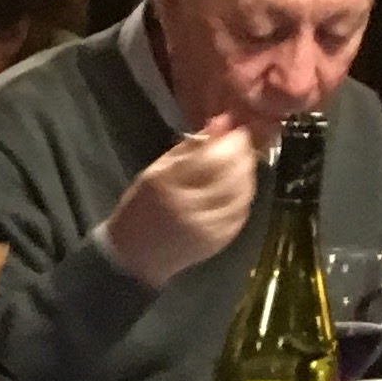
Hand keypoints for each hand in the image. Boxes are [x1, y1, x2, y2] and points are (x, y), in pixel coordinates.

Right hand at [102, 123, 258, 289]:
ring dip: (247, 172)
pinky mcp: (219, 240)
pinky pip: (242, 210)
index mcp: (167, 186)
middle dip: (242, 152)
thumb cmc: (140, 210)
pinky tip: (237, 188)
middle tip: (240, 143)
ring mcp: (207, 227)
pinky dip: (244, 194)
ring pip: (243, 191)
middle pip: (232, 172)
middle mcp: (190, 207)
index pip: (212, 156)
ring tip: (239, 163)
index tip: (234, 128)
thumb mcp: (155, 172)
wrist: (134, 258)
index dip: (230, 139)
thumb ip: (190, 147)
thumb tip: (222, 122)